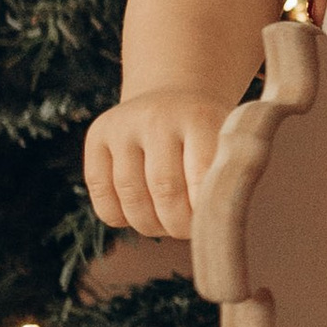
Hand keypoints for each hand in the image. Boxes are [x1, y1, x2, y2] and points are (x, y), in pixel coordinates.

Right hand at [83, 86, 233, 239]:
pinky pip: (103, 198)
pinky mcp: (97, 137)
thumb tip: (216, 228)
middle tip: (188, 228)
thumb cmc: (209, 137)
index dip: (205, 213)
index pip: (201, 178)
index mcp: (200, 117)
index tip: (212, 223)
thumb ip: (229, 180)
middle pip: (165, 191)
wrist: (174, 97)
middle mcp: (157, 116)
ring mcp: (123, 125)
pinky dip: (121, 218)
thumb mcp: (228, 147)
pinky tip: (140, 211)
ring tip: (166, 223)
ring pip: (131, 198)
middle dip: (178, 224)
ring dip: (151, 225)